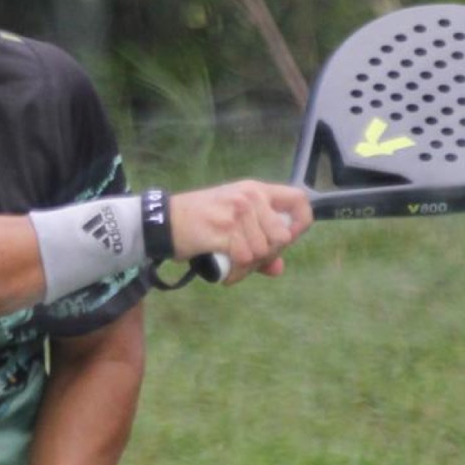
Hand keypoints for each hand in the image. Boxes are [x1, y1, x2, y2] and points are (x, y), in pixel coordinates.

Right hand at [169, 180, 309, 281]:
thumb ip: (259, 242)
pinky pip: (244, 260)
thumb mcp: (232, 223)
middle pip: (282, 237)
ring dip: (248, 267)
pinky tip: (226, 273)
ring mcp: (238, 212)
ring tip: (233, 266)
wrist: (164, 222)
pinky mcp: (225, 230)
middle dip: (267, 256)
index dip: (301, 223)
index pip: (298, 200)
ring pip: (262, 252)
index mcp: (256, 190)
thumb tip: (278, 269)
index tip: (287, 240)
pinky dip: (236, 274)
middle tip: (247, 261)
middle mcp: (251, 197)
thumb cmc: (199, 221)